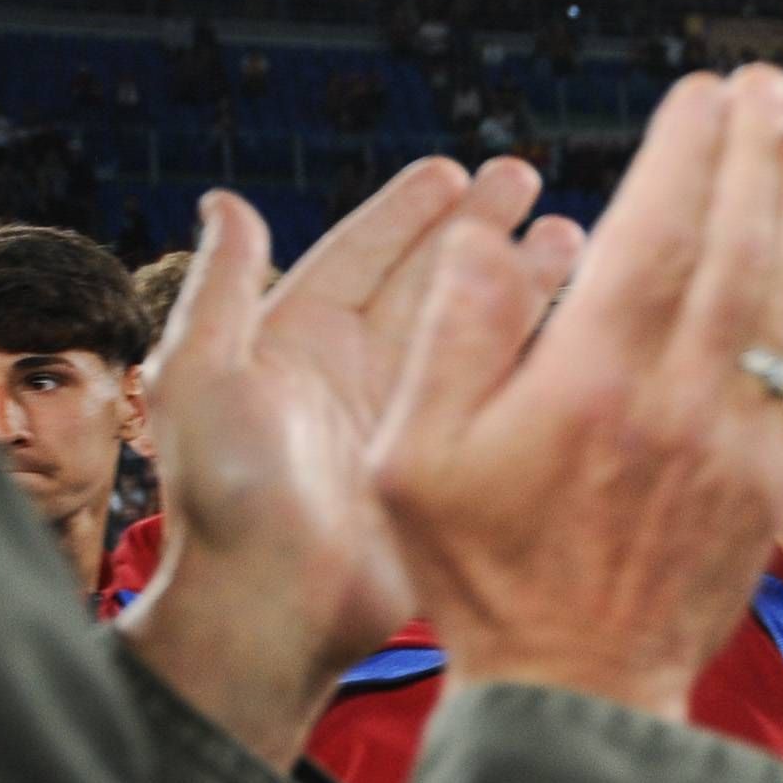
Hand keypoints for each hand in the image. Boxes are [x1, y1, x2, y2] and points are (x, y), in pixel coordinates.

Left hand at [118, 160, 579, 765]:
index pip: (360, 253)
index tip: (453, 171)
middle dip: (478, 228)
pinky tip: (579, 323)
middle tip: (528, 179)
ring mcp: (409, 415)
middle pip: (429, 279)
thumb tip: (226, 200)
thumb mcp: (204, 380)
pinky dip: (537, 351)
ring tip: (570, 236)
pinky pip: (499, 390)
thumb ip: (222, 288)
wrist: (276, 611)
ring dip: (519, 280)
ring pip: (473, 327)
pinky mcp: (450, 461)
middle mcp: (358, 370)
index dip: (408, 211)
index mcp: (298, 341)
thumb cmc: (226, 500)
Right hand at [374, 67, 782, 720]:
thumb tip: (496, 233)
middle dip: (758, 161)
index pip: (655, 239)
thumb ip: (454, 338)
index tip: (705, 91)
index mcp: (590, 386)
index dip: (688, 156)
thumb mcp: (414, 459)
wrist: (579, 689)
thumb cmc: (481, 571)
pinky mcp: (776, 482)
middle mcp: (681, 405)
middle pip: (738, 254)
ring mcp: (740, 445)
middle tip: (775, 87)